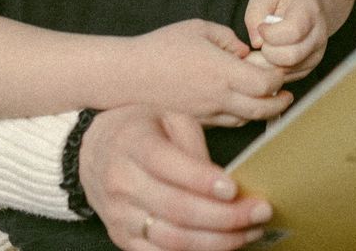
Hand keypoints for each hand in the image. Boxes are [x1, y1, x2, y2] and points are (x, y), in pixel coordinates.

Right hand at [77, 106, 273, 250]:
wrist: (94, 151)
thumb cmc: (140, 129)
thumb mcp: (167, 116)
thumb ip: (193, 144)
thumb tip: (224, 181)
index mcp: (132, 143)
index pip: (168, 165)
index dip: (202, 180)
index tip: (234, 188)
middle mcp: (122, 182)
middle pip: (177, 209)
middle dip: (225, 216)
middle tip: (260, 211)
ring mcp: (120, 215)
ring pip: (173, 239)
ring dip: (218, 240)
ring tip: (251, 231)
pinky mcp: (123, 238)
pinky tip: (224, 244)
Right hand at [121, 20, 289, 127]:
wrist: (127, 74)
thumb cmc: (161, 47)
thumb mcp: (198, 29)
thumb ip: (228, 38)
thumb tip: (245, 52)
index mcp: (222, 71)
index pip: (266, 83)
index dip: (279, 78)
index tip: (280, 69)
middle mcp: (218, 96)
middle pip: (262, 109)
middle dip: (280, 102)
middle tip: (288, 95)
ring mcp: (207, 113)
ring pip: (246, 119)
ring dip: (262, 112)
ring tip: (269, 101)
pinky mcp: (196, 121)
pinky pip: (226, 123)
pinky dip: (241, 117)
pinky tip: (242, 107)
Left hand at [245, 0, 328, 81]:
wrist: (308, 5)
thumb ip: (255, 13)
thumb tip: (257, 43)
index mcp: (309, 11)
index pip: (292, 31)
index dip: (270, 33)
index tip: (262, 26)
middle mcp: (318, 35)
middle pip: (290, 56)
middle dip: (267, 52)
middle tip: (261, 41)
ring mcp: (316, 54)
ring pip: (287, 71)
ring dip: (267, 63)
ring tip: (262, 48)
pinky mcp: (308, 68)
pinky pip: (286, 78)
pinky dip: (271, 71)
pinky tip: (268, 55)